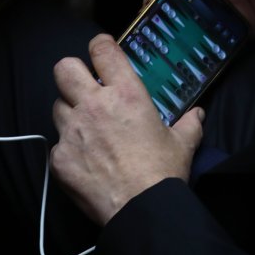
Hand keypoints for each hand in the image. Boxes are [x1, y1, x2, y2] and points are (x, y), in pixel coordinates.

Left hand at [50, 34, 203, 224]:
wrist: (140, 209)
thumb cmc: (162, 172)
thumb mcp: (183, 142)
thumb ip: (190, 123)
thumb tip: (197, 114)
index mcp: (125, 93)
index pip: (101, 49)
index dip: (99, 46)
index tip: (101, 51)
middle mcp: (94, 105)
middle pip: (64, 68)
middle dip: (71, 73)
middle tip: (84, 86)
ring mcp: (72, 130)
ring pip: (57, 106)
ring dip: (70, 113)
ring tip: (86, 129)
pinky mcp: (60, 157)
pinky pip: (57, 144)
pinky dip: (69, 149)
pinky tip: (85, 161)